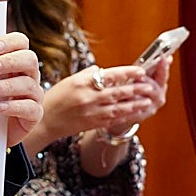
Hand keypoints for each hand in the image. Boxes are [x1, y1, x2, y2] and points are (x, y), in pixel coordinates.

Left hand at [0, 33, 43, 148]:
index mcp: (17, 61)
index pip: (21, 43)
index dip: (9, 42)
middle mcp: (29, 75)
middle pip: (29, 60)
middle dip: (9, 62)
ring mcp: (34, 94)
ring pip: (28, 84)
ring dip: (7, 85)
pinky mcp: (34, 114)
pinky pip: (30, 108)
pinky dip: (14, 106)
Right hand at [32, 60, 168, 150]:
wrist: (45, 120)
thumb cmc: (56, 97)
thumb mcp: (70, 80)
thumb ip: (89, 74)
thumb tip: (104, 71)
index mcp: (83, 83)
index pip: (111, 75)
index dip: (128, 73)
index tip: (141, 71)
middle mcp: (89, 97)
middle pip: (119, 92)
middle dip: (137, 89)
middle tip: (150, 86)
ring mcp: (92, 112)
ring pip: (120, 107)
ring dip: (136, 104)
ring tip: (148, 100)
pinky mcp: (94, 124)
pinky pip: (114, 119)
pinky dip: (127, 115)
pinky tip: (136, 112)